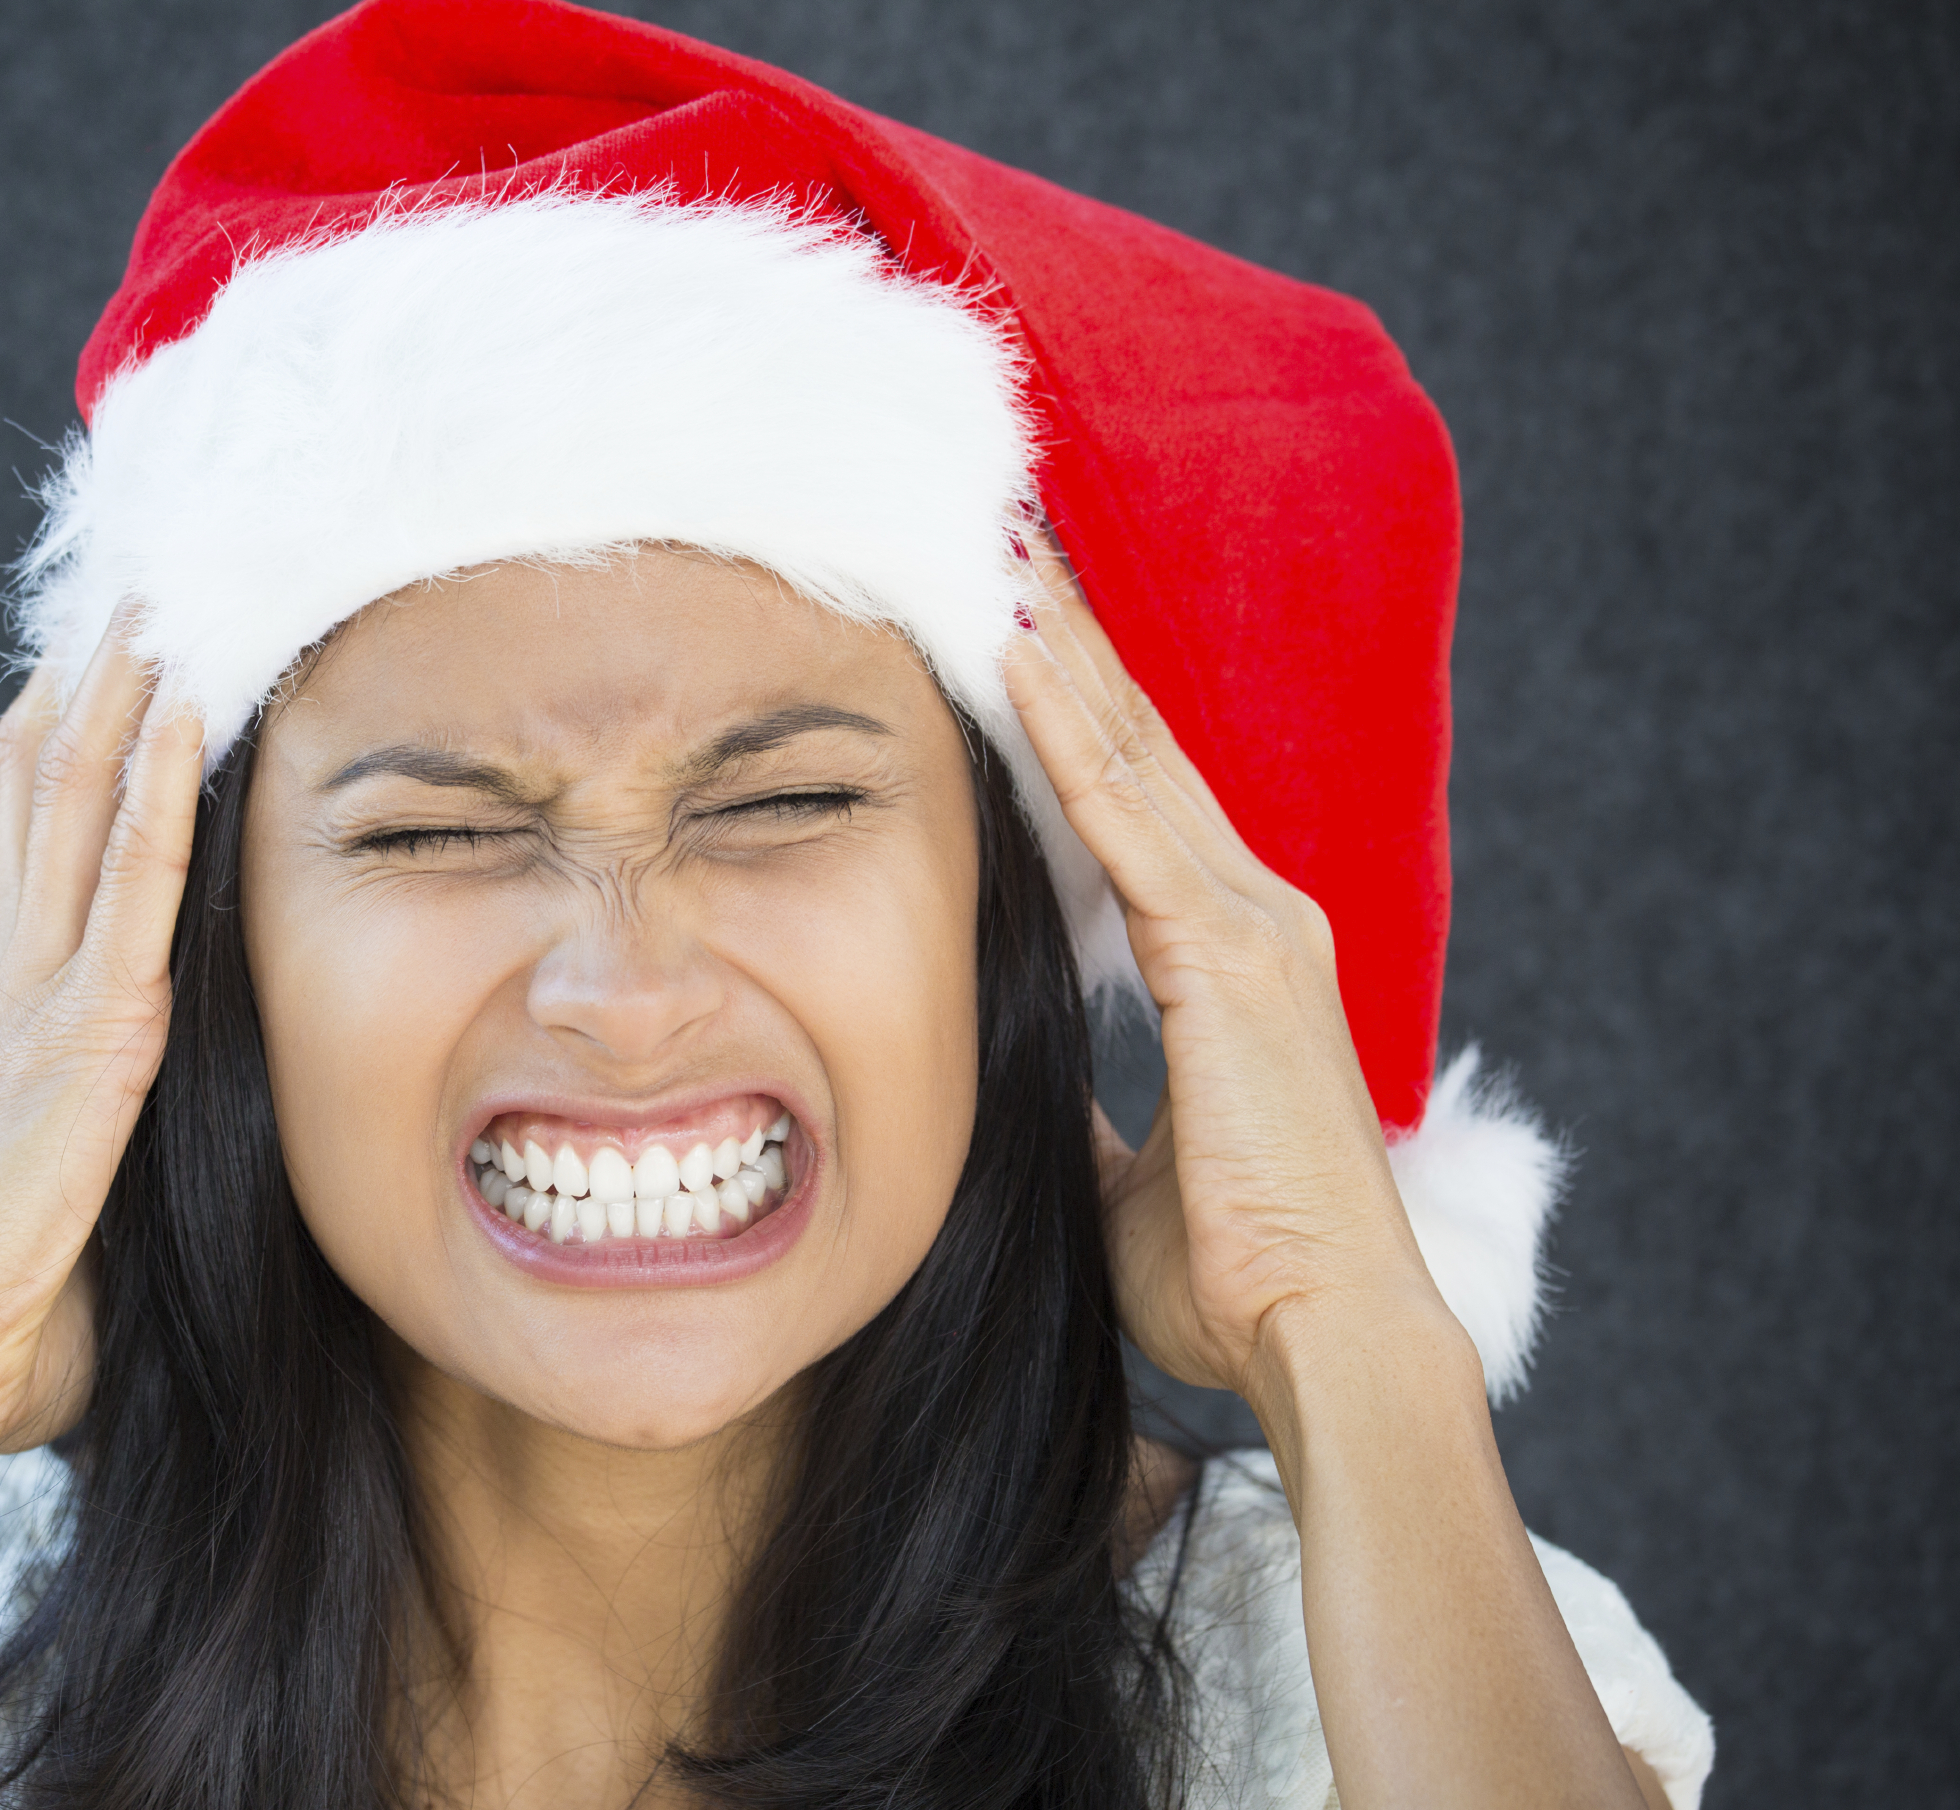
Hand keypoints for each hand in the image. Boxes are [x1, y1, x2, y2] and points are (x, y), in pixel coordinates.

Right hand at [0, 621, 201, 1456]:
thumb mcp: (48, 1210)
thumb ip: (92, 1165)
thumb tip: (132, 1194)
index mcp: (2, 1017)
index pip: (26, 850)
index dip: (51, 752)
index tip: (81, 670)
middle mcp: (14, 980)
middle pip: (47, 793)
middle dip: (86, 685)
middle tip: (123, 589)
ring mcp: (43, 994)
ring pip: (83, 804)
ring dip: (123, 695)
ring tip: (158, 599)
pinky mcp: (87, 1032)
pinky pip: (133, 881)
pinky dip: (161, 787)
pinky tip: (189, 710)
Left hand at [1003, 544, 1457, 1404]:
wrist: (1324, 1337)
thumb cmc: (1236, 1269)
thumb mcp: (1121, 1165)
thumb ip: (1082, 1096)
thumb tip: (1016, 1070)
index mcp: (1234, 955)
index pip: (1139, 802)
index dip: (1080, 708)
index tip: (1017, 626)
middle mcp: (1254, 915)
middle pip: (1139, 745)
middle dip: (1069, 637)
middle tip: (1000, 534)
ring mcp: (1252, 925)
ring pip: (1133, 753)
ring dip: (1062, 648)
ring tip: (996, 549)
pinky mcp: (1232, 956)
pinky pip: (1128, 818)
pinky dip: (1070, 729)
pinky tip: (1017, 651)